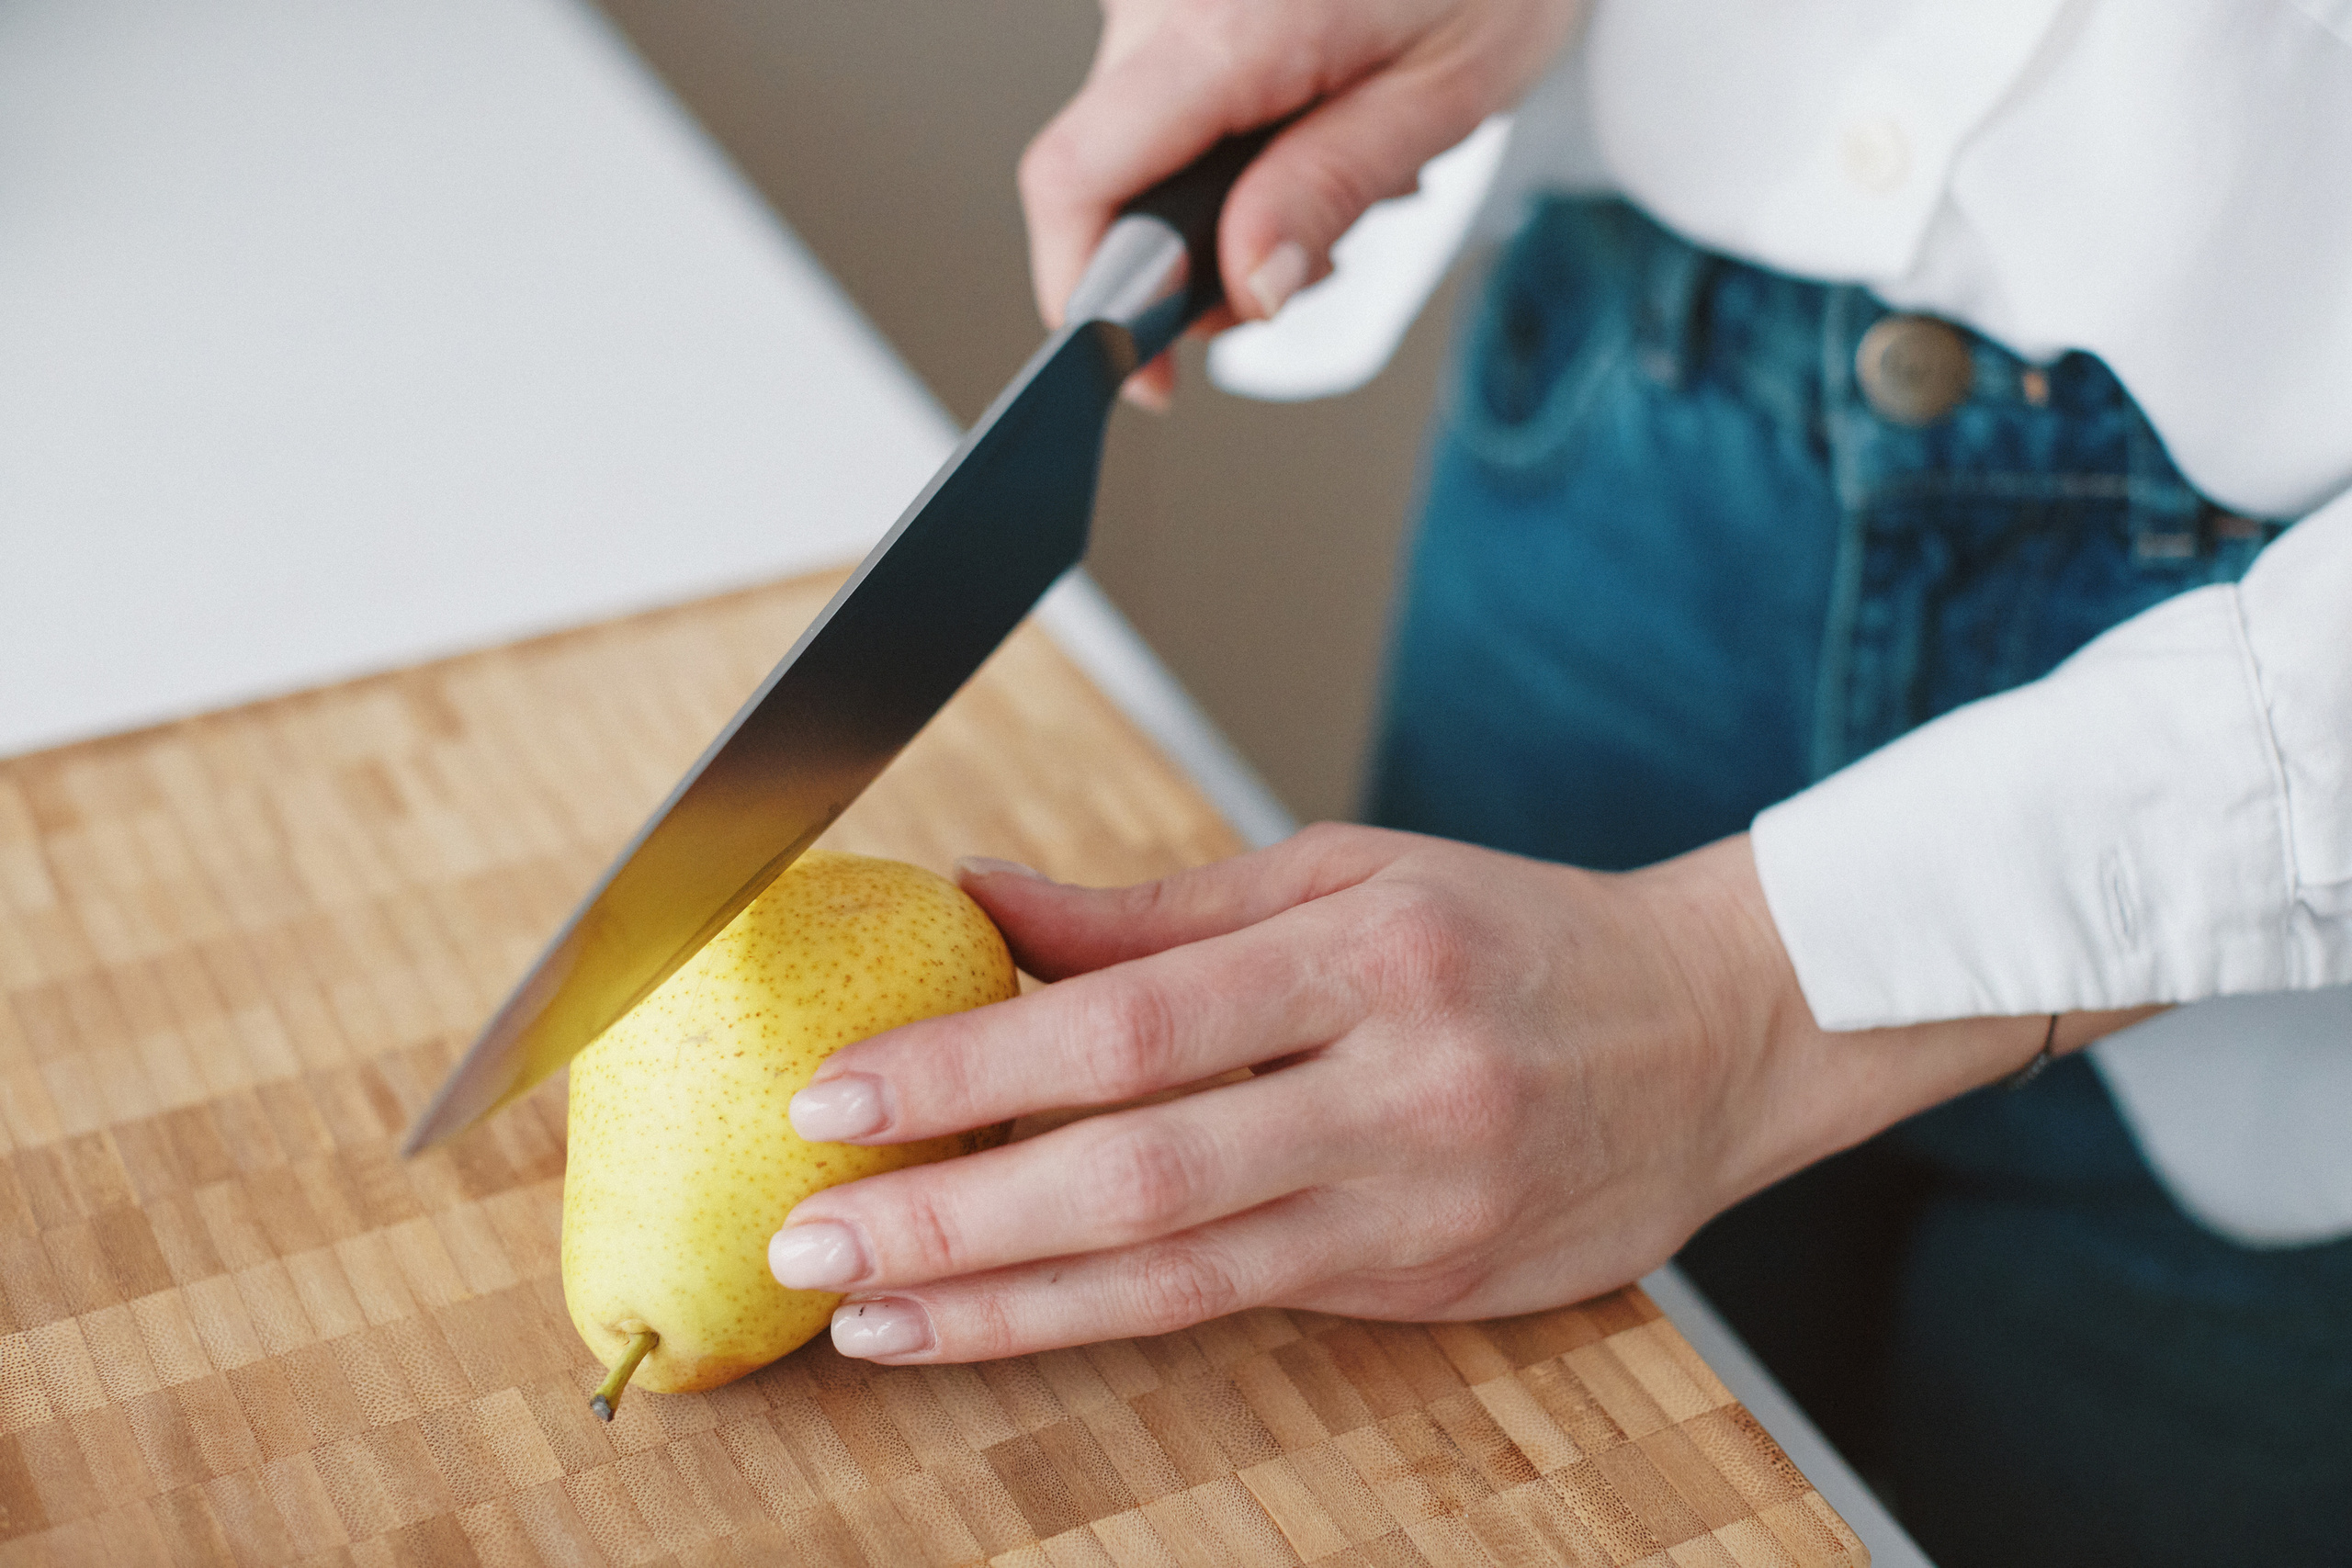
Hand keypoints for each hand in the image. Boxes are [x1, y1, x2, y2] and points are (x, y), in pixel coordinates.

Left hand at [767, 825, 2148, 1362]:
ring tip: (868, 1311)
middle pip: (1139, 1168)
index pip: (1136, 1021)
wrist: (1714, 1035)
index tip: (842, 1093)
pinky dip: (1097, 1320)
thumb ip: (1156, 912)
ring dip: (1002, 1301)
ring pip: (1177, 1273)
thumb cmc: (1513, 935)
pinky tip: (996, 1322)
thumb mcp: (1346, 874)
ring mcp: (1416, 1202)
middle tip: (811, 1229)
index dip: (976, 1064)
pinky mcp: (1424, 1286)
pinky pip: (1235, 1310)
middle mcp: (1395, 1086)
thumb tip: (980, 905)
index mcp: (1368, 953)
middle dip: (956, 1211)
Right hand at [1021, 0, 1588, 405]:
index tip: (1138, 368)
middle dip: (1199, 257)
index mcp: (1224, 24)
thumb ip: (1331, 189)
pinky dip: (1233, 143)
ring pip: (1139, 150)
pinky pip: (1168, 99)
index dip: (1089, 294)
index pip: (1077, 180)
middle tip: (1312, 254)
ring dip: (1226, 201)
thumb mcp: (1443, 92)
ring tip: (1341, 160)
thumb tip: (1248, 286)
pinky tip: (1314, 121)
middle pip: (1107, 179)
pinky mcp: (1175, 0)